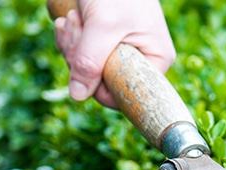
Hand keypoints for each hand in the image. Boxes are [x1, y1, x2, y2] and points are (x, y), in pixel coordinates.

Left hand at [53, 0, 175, 107]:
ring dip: (73, 45)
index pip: (126, 94)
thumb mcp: (103, 25)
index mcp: (156, 61)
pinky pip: (82, 56)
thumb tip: (78, 95)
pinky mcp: (104, 44)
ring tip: (74, 18)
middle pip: (103, 83)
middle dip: (80, 57)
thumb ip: (90, 61)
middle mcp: (142, 61)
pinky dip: (71, 39)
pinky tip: (70, 20)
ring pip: (88, 70)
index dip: (99, 85)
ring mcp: (121, 53)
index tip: (83, 59)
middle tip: (74, 26)